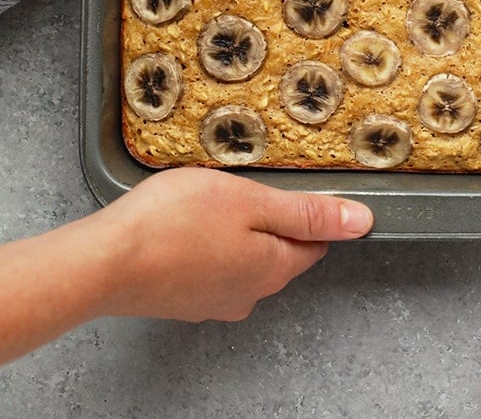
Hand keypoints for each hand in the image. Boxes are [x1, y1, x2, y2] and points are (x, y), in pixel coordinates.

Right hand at [99, 168, 373, 321]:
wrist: (107, 260)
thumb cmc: (176, 221)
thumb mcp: (252, 201)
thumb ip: (306, 213)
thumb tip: (362, 222)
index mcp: (273, 268)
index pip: (313, 244)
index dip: (311, 214)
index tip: (297, 191)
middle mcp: (248, 294)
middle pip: (278, 254)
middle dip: (271, 222)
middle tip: (248, 189)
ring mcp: (212, 302)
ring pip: (242, 261)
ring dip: (235, 234)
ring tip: (214, 203)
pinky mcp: (180, 300)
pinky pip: (209, 269)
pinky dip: (205, 247)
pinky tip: (186, 226)